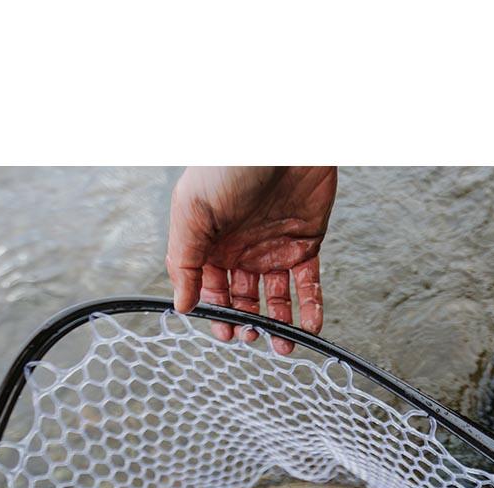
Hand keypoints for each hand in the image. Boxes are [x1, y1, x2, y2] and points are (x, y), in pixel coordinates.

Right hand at [166, 166, 337, 353]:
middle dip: (247, 323)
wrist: (282, 136)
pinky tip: (309, 327)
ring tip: (283, 346)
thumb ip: (186, 262)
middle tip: (252, 338)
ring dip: (279, 324)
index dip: (217, 314)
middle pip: (242, 299)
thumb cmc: (229, 165)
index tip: (226, 334)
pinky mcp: (306, 243)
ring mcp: (274, 248)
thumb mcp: (193, 212)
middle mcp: (240, 249)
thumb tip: (183, 306)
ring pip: (276, 298)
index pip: (210, 290)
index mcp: (209, 243)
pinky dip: (310, 307)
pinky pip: (308, 284)